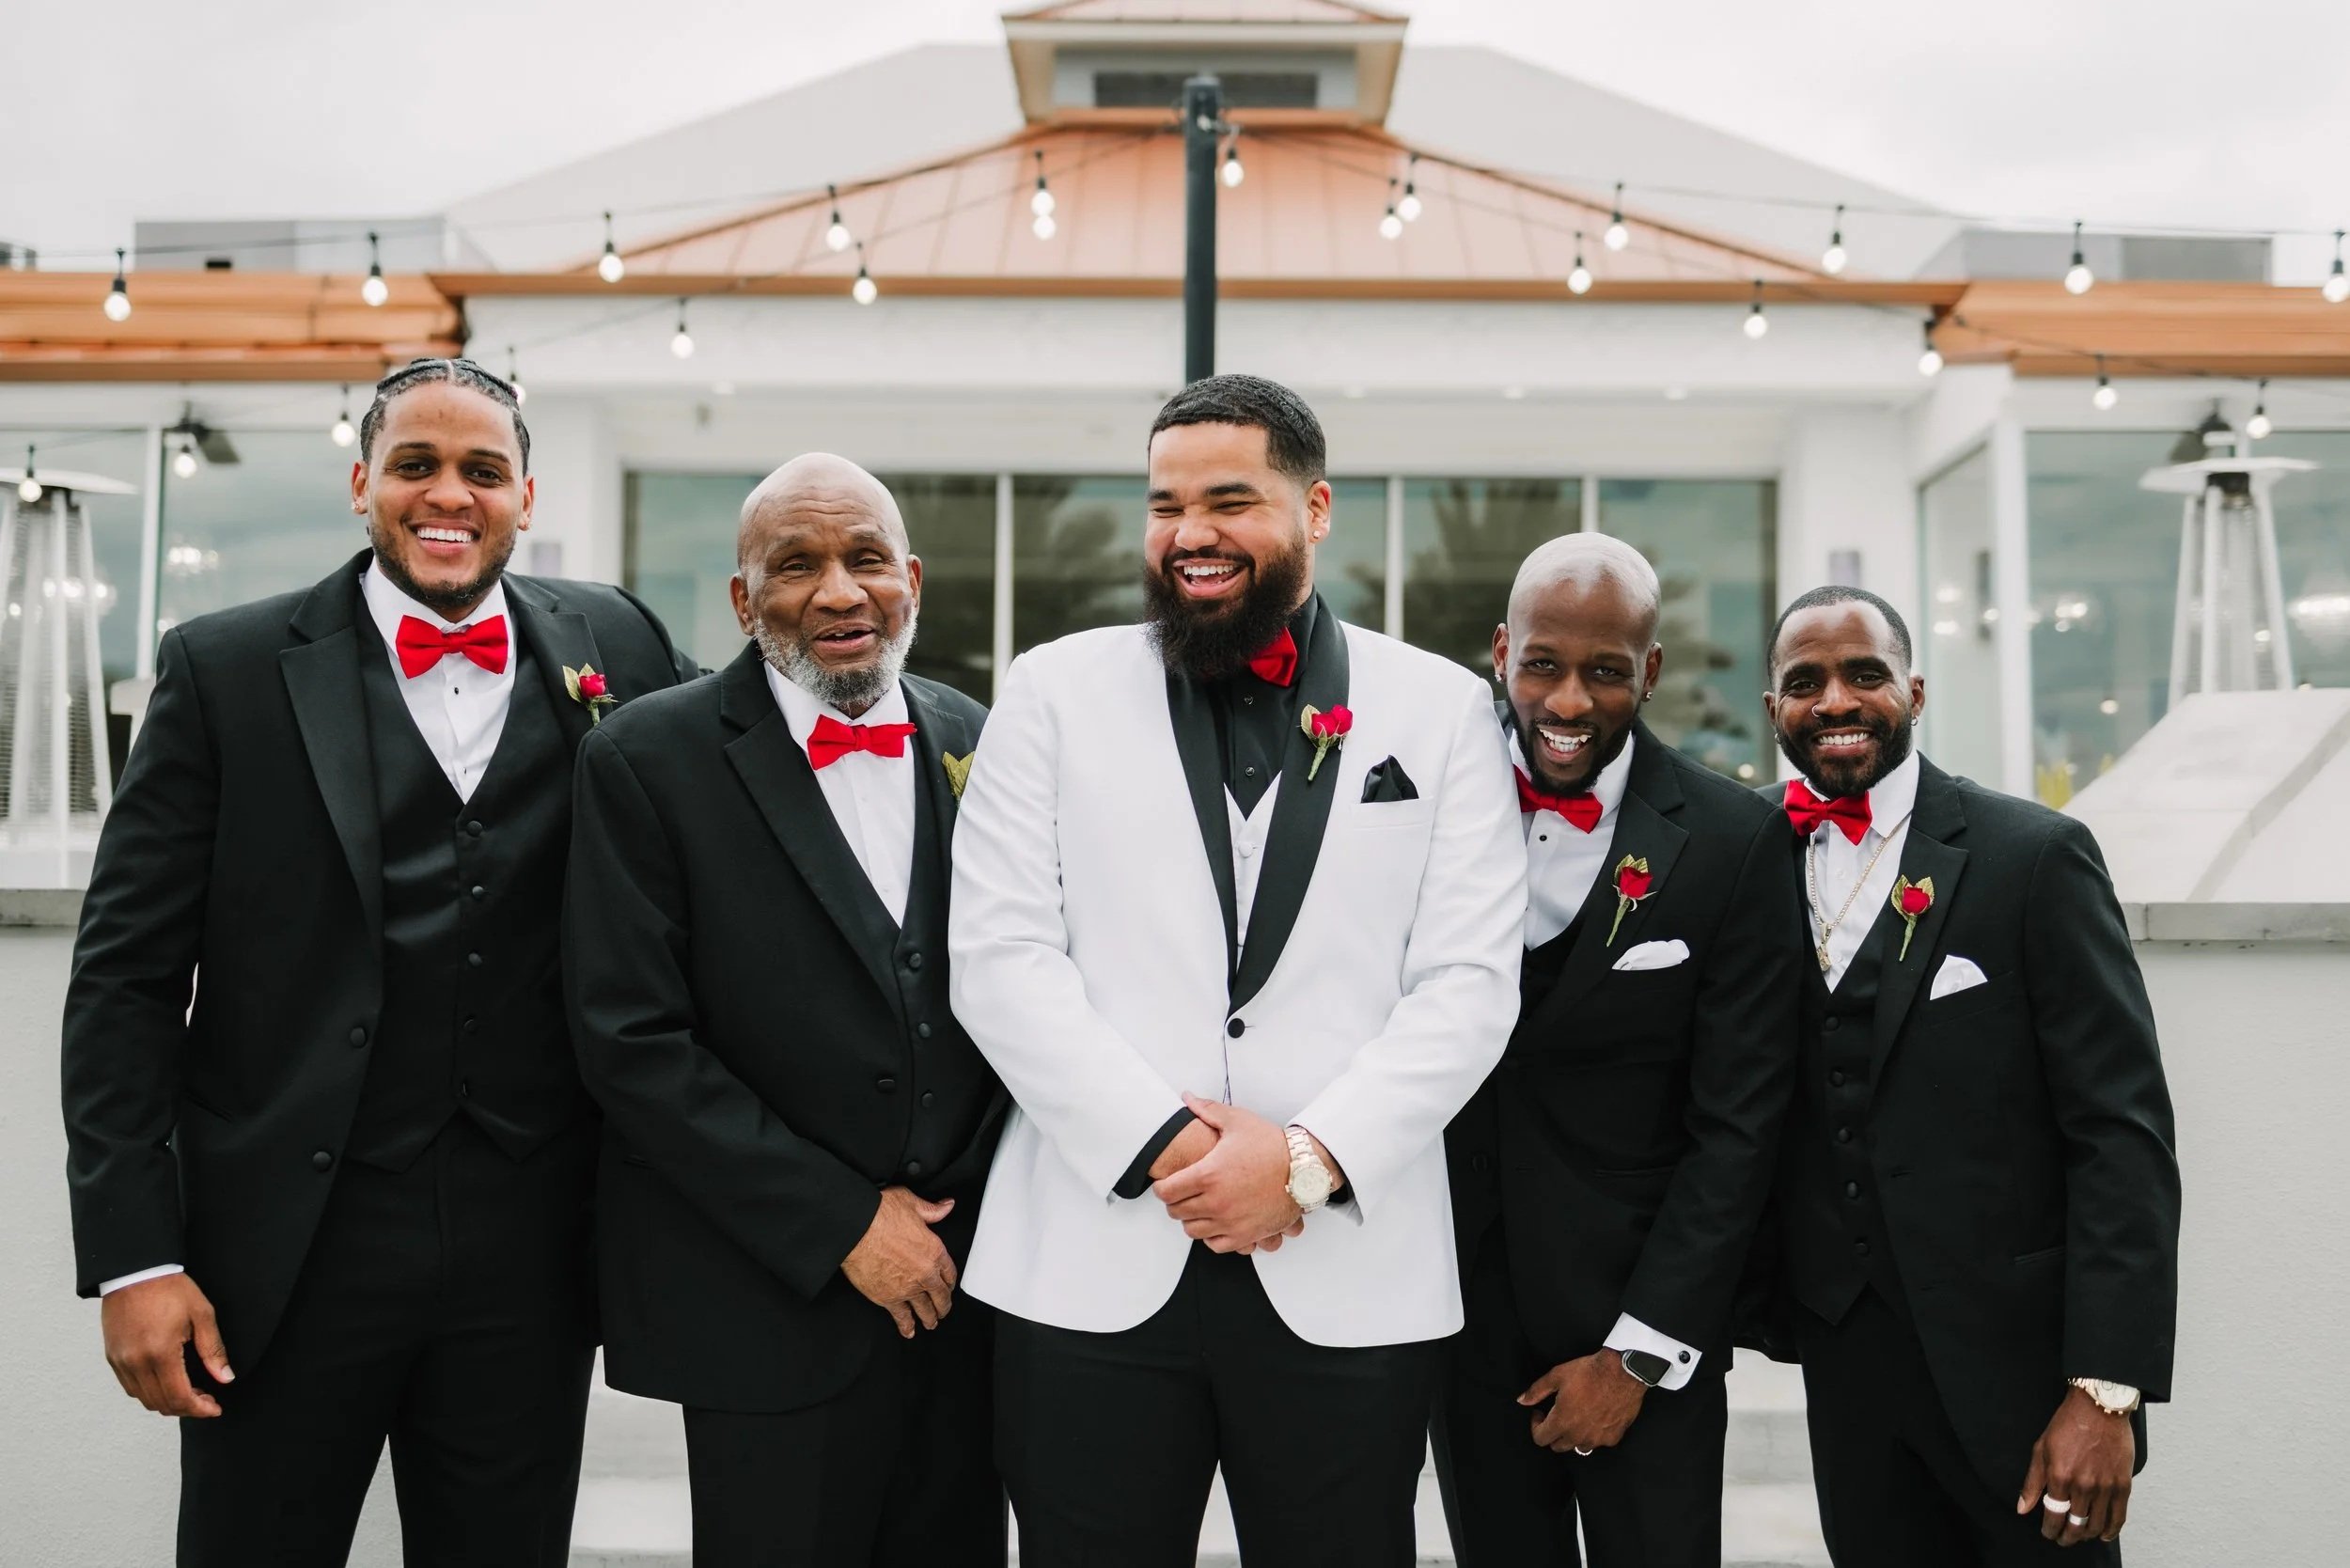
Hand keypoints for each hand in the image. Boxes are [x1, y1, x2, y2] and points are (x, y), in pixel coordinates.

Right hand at [102, 1273, 231, 1418]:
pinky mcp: (112, 1358)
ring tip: (190, 1392)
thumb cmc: (169, 1288)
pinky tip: (167, 1382)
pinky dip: (150, 1393)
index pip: (180, 1397)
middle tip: (207, 1399)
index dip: (200, 1409)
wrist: (134, 1272)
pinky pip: (131, 1388)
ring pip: (144, 1399)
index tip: (215, 1408)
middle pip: (161, 1403)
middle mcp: (136, 1363)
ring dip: (168, 1402)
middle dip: (187, 1408)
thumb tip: (225, 1378)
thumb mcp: (202, 1314)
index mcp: (160, 1353)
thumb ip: (213, 1350)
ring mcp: (121, 1362)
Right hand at [840, 1188, 956, 1338]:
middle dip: (943, 1305)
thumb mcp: (912, 1203)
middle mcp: (925, 1273)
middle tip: (943, 1310)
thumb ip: (932, 1210)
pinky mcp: (887, 1298)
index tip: (949, 1285)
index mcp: (934, 1251)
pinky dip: (906, 1325)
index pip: (949, 1272)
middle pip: (940, 1295)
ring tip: (931, 1323)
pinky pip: (901, 1316)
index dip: (950, 1280)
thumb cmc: (882, 1213)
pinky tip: (909, 1331)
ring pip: (924, 1309)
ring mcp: (907, 1289)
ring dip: (930, 1318)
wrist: (857, 1229)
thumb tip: (947, 1206)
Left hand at [1152, 1094, 1298, 1251]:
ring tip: (1198, 1207)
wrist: (1304, 1168)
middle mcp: (1216, 1202)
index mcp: (1208, 1174)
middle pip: (1176, 1212)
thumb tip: (1187, 1098)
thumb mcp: (1237, 1121)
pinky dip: (1211, 1236)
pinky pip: (1215, 1245)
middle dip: (1175, 1201)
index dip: (1161, 1186)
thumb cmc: (1272, 1146)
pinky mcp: (1246, 1235)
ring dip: (1191, 1219)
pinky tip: (1215, 1222)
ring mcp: (1231, 1221)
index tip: (1166, 1182)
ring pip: (1193, 1230)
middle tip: (1182, 1193)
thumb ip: (1207, 1110)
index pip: (1166, 1191)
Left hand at [1518, 1350, 1646, 1452]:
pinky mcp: (1613, 1437)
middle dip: (1553, 1432)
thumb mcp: (1557, 1376)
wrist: (1623, 1372)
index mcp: (1562, 1422)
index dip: (1536, 1426)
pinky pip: (1598, 1442)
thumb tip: (1522, 1401)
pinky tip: (1595, 1417)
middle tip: (1557, 1414)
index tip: (1540, 1413)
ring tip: (1576, 1417)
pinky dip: (1594, 1434)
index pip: (1540, 1439)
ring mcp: (1597, 1439)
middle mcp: (1578, 1436)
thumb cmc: (1589, 1372)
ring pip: (1578, 1447)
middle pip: (1557, 1446)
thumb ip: (1537, 1391)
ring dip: (1573, 1436)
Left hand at [2016, 1385, 2135, 1545]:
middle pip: (2075, 1524)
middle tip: (2063, 1539)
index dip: (2050, 1529)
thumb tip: (2022, 1508)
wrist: (2098, 1407)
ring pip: (2096, 1524)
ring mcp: (2105, 1486)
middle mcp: (2083, 1485)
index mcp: (2060, 1476)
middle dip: (2067, 1537)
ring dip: (2087, 1535)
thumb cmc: (2067, 1424)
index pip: (2053, 1515)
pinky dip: (2111, 1530)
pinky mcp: (2123, 1485)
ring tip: (2080, 1536)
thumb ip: (2032, 1482)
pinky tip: (2104, 1534)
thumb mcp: (2041, 1449)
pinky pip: (2119, 1516)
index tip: (2048, 1533)